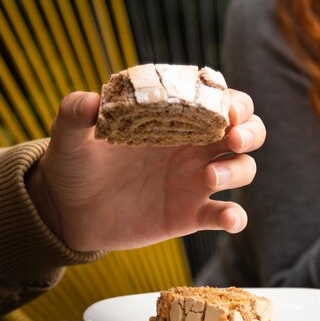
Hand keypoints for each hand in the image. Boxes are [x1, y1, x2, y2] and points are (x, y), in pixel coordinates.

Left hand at [26, 90, 265, 250]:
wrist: (69, 211)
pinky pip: (226, 215)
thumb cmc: (76, 164)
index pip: (220, 102)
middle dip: (251, 131)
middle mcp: (194, 147)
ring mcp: (196, 181)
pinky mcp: (191, 214)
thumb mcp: (70, 137)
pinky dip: (235, 217)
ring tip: (209, 177)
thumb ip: (76, 114)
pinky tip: (228, 218)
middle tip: (232, 138)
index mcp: (175, 119)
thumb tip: (90, 102)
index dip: (234, 102)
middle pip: (247, 132)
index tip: (227, 110)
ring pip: (243, 169)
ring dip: (238, 170)